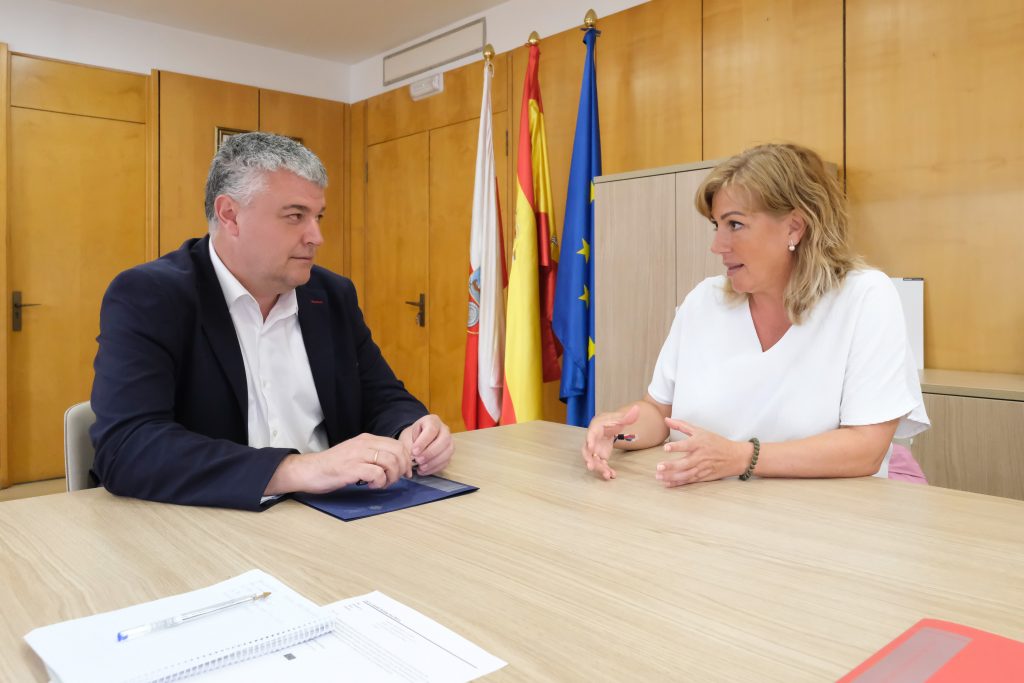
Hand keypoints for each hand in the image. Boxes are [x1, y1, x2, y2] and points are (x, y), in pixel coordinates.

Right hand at [266, 433, 411, 494]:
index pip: (397, 444)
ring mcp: (358, 455)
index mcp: (367, 439)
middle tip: (396, 480)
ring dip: (391, 477)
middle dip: (402, 468)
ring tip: (382, 484)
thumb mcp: (356, 453)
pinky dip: (379, 482)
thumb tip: (395, 464)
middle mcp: (364, 444)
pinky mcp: (352, 468)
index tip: (405, 472)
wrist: (309, 470)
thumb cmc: (333, 465)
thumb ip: (373, 455)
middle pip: (398, 451)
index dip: (406, 460)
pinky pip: (377, 474)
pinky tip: (370, 486)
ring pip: (390, 462)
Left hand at [398, 415, 452, 475]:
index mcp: (433, 421)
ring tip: (420, 467)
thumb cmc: (415, 435)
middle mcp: (445, 430)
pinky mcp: (449, 453)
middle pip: (444, 440)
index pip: (432, 429)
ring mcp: (449, 441)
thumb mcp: (410, 434)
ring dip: (433, 462)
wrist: (420, 438)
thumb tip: (413, 458)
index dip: (423, 442)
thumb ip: (411, 443)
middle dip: (430, 452)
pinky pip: (446, 461)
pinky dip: (435, 468)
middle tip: (418, 460)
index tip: (414, 452)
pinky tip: (424, 470)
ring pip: (448, 452)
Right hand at [581, 405, 639, 479]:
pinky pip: (602, 464)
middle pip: (588, 451)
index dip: (589, 440)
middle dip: (588, 459)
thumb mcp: (620, 418)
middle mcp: (592, 440)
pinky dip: (606, 470)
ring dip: (599, 468)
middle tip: (591, 467)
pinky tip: (613, 475)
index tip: (591, 447)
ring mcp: (595, 449)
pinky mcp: (600, 456)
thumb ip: (628, 416)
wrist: (610, 427)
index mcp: (595, 428)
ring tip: (608, 475)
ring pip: (594, 460)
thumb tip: (637, 409)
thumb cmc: (612, 421)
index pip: (590, 434)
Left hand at [656, 418, 748, 486]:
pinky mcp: (703, 477)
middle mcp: (700, 457)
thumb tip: (666, 419)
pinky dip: (678, 483)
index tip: (666, 448)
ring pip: (685, 474)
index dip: (676, 446)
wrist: (735, 457)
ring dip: (671, 477)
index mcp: (699, 444)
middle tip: (659, 467)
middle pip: (685, 463)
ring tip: (659, 477)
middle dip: (671, 466)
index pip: (686, 445)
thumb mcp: (700, 431)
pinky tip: (667, 483)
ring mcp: (702, 468)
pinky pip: (689, 481)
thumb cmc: (715, 442)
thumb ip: (682, 425)